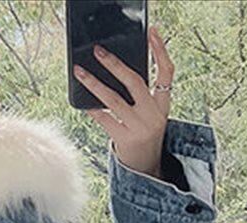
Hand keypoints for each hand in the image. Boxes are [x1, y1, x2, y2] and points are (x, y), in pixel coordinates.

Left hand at [73, 25, 173, 178]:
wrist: (146, 166)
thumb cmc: (143, 132)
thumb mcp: (150, 113)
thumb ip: (140, 94)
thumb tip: (114, 68)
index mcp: (163, 105)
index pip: (167, 73)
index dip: (161, 51)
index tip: (152, 32)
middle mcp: (154, 115)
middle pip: (134, 82)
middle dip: (114, 64)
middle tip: (98, 52)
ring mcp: (139, 127)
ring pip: (113, 99)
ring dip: (94, 83)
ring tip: (79, 72)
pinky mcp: (126, 139)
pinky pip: (104, 118)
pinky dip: (92, 108)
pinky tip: (83, 101)